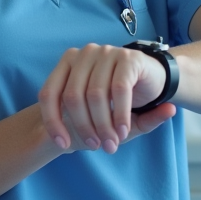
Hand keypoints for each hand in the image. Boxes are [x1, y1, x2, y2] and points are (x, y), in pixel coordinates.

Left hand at [38, 43, 175, 154]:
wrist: (152, 79)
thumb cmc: (115, 97)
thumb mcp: (94, 111)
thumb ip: (74, 120)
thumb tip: (48, 141)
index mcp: (68, 62)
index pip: (49, 93)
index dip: (52, 121)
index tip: (63, 144)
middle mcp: (84, 54)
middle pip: (73, 96)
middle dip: (83, 127)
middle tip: (96, 146)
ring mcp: (106, 53)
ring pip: (96, 95)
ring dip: (103, 125)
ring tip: (111, 143)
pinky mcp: (128, 58)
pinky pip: (119, 90)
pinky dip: (120, 115)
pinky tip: (122, 131)